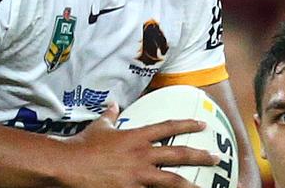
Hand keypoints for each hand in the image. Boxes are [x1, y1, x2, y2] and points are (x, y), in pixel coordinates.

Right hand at [61, 103, 217, 187]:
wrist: (69, 164)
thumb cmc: (83, 145)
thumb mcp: (99, 127)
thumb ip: (109, 116)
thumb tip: (113, 105)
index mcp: (136, 137)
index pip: (166, 128)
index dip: (186, 125)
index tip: (201, 124)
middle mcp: (142, 155)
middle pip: (177, 155)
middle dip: (199, 156)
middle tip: (216, 157)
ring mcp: (138, 176)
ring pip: (172, 182)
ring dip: (190, 186)